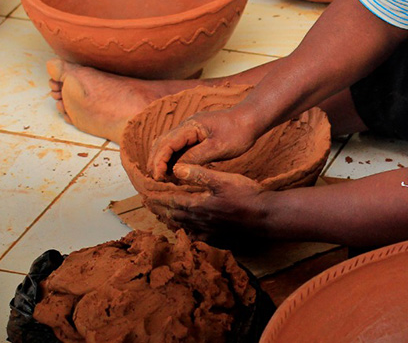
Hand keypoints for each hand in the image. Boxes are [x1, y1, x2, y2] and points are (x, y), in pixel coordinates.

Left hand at [143, 164, 266, 240]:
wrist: (264, 217)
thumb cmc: (245, 195)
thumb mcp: (223, 179)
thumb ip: (199, 174)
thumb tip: (176, 169)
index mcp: (197, 204)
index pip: (170, 200)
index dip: (156, 196)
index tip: (143, 192)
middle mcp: (198, 220)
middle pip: (172, 214)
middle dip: (157, 207)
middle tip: (146, 202)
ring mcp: (207, 230)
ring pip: (182, 225)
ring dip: (169, 219)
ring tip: (161, 214)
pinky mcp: (217, 236)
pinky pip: (195, 235)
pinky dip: (186, 231)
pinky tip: (187, 230)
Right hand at [147, 107, 261, 180]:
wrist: (252, 120)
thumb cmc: (238, 132)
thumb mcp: (218, 147)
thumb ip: (196, 157)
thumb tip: (176, 169)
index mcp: (190, 127)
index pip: (166, 144)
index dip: (158, 161)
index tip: (157, 177)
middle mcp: (186, 126)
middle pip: (162, 143)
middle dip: (155, 161)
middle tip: (154, 181)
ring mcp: (190, 130)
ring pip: (168, 145)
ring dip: (162, 161)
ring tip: (161, 179)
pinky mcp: (196, 136)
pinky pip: (179, 147)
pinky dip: (173, 159)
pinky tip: (174, 172)